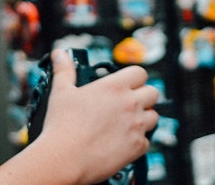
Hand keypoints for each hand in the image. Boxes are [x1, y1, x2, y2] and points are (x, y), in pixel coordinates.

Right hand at [35, 50, 159, 183]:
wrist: (64, 159)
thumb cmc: (62, 126)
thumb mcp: (61, 92)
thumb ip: (64, 70)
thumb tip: (60, 54)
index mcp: (114, 87)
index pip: (140, 73)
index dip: (134, 77)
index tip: (127, 84)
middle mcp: (130, 104)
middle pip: (153, 93)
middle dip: (144, 96)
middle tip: (129, 103)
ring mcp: (136, 126)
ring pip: (154, 117)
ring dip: (144, 118)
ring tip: (128, 123)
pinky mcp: (137, 147)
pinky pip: (147, 141)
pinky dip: (138, 142)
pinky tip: (123, 142)